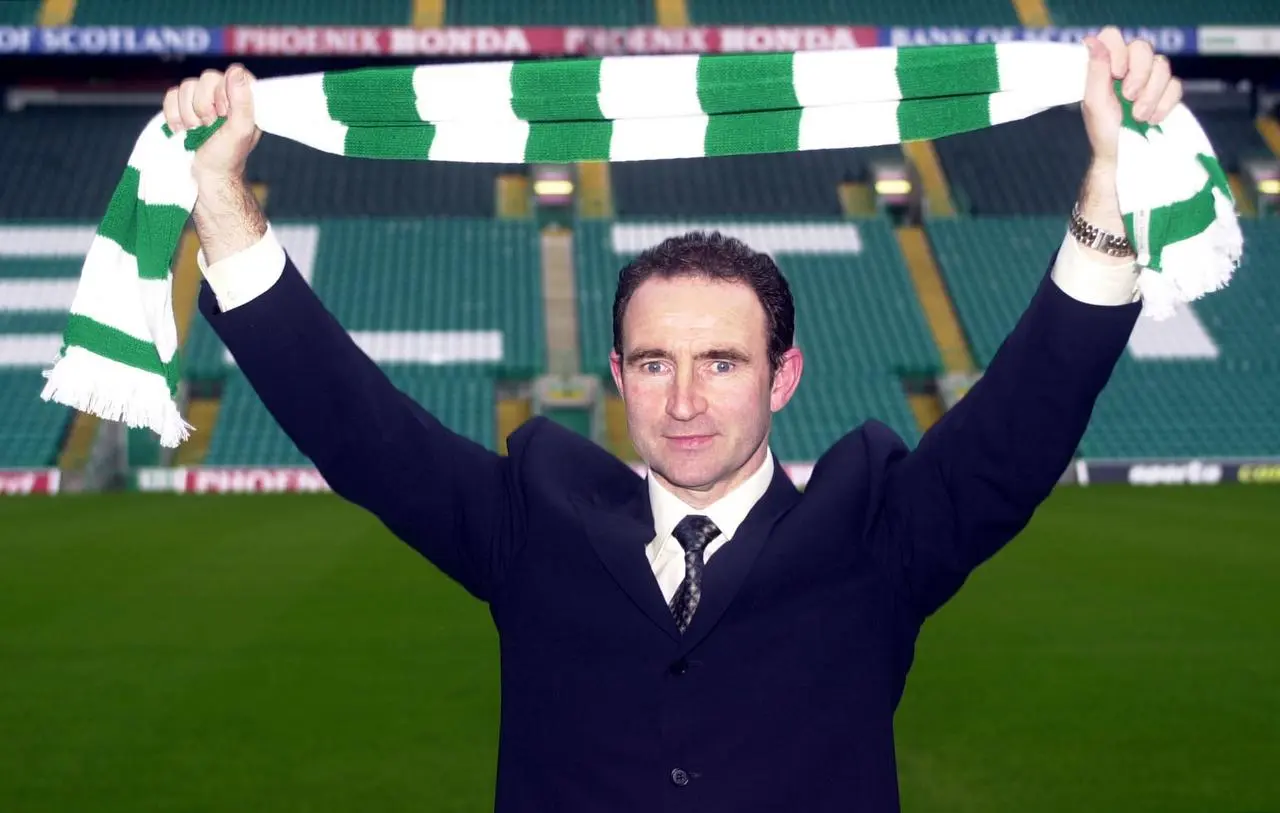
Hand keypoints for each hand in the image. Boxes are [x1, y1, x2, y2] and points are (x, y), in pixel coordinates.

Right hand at [162, 64, 261, 186]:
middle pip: (207, 78)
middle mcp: (224, 95)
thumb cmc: (228, 156)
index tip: (226, 114)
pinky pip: (171, 95)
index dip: (226, 93)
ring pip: (187, 86)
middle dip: (205, 106)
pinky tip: (183, 130)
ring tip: (198, 131)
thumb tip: (235, 71)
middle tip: (211, 126)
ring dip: (189, 114)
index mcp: (244, 98)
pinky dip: (174, 115)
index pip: (234, 74)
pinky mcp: (183, 105)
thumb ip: (242, 101)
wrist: (206, 174)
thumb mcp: (241, 131)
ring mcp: (202, 99)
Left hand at [1081, 26, 1182, 164]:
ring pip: (1163, 66)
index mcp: (1106, 66)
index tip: (1115, 74)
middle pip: (1143, 47)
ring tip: (1138, 115)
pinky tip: (1152, 119)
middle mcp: (1128, 66)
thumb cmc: (1103, 131)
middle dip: (1139, 75)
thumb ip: (1095, 70)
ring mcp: (1150, 78)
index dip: (1118, 51)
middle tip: (1129, 97)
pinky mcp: (1167, 92)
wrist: (1123, 155)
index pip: (1113, 36)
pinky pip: (1176, 85)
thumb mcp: (1095, 103)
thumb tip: (1092, 41)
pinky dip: (1164, 104)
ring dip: (1150, 95)